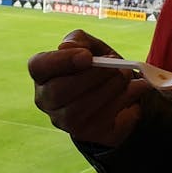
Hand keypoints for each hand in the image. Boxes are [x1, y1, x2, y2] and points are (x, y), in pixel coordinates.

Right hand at [28, 30, 152, 146]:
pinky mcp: (85, 133)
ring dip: (108, 89)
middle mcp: (47, 100)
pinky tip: (133, 89)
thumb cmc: (97, 66)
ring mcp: (63, 120)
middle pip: (58, 91)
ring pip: (79, 109)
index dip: (61, 61)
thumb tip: (67, 46)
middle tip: (114, 66)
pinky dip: (122, 102)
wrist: (119, 92)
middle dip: (91, 77)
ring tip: (125, 76)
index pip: (38, 67)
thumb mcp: (90, 46)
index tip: (87, 56)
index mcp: (43, 74)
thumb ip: (79, 40)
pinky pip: (100, 120)